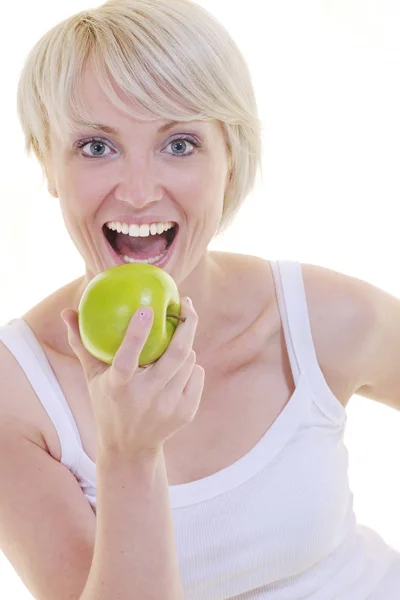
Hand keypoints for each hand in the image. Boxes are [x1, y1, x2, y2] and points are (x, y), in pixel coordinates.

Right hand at [61, 298, 204, 458]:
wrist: (130, 448)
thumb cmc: (108, 402)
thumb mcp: (92, 377)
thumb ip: (82, 344)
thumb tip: (67, 312)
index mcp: (117, 387)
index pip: (126, 359)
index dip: (137, 333)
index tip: (146, 309)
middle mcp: (144, 398)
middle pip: (175, 355)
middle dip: (187, 324)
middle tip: (187, 304)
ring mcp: (168, 407)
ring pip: (189, 361)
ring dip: (186, 345)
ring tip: (177, 340)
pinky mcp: (186, 413)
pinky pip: (197, 375)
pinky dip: (191, 365)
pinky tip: (182, 367)